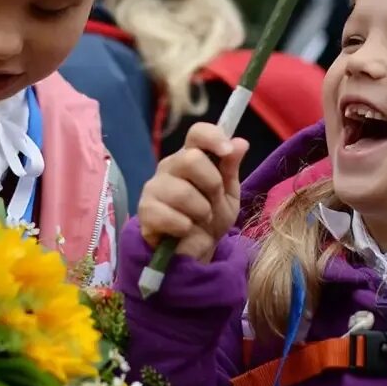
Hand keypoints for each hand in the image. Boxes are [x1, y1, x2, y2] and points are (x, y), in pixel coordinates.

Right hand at [137, 123, 248, 262]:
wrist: (195, 251)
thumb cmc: (211, 217)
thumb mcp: (229, 194)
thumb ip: (231, 168)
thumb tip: (240, 142)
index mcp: (191, 156)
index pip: (197, 133)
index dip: (213, 137)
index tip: (227, 151)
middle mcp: (170, 166)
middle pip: (191, 159)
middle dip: (212, 184)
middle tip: (213, 201)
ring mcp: (154, 187)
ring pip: (183, 191)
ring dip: (201, 211)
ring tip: (201, 219)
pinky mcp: (145, 211)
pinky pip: (169, 216)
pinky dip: (185, 227)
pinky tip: (184, 230)